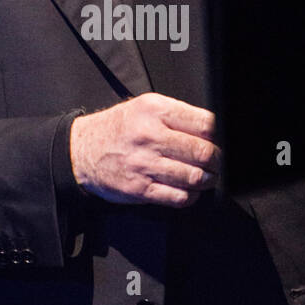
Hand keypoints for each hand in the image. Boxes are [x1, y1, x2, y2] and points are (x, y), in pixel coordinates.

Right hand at [69, 92, 218, 206]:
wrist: (82, 150)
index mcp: (155, 110)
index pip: (205, 123)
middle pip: (203, 152)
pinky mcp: (140, 188)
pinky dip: (191, 196)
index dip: (220, 136)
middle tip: (218, 162)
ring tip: (207, 176)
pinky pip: (178, 197)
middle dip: (218, 160)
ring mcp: (144, 164)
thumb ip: (178, 116)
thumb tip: (214, 132)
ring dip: (208, 180)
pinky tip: (189, 189)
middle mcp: (150, 136)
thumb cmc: (119, 128)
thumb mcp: (146, 108)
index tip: (222, 142)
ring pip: (195, 177)